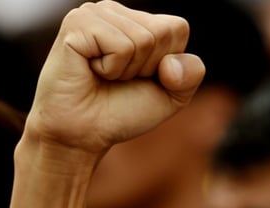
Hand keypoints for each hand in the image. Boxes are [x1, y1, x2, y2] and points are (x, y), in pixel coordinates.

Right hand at [26, 0, 205, 153]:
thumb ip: (191, 74)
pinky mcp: (77, 24)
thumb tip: (171, 62)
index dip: (167, 64)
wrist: (83, 134)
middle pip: (161, 33)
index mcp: (137, 21)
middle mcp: (115, 11)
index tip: (138, 78)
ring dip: (126, 70)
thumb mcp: (171, 96)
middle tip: (117, 79)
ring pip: (143, 39)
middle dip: (145, 68)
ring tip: (103, 76)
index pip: (177, 28)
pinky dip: (111, 69)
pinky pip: (121, 46)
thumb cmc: (121, 112)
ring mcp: (94, 13)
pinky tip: (91, 70)